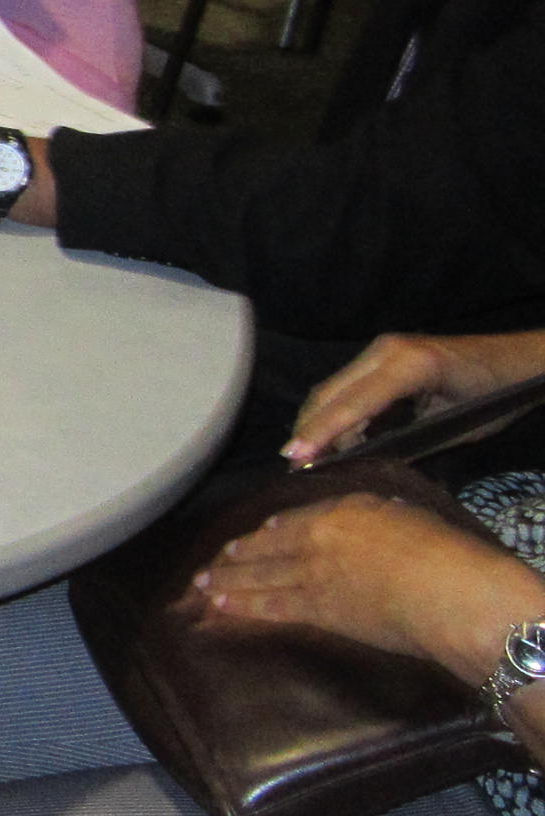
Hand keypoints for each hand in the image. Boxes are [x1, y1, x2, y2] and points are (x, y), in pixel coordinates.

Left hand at [194, 492, 542, 678]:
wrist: (448, 595)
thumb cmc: (442, 552)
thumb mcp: (404, 516)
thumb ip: (371, 516)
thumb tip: (364, 520)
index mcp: (340, 512)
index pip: (295, 520)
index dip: (271, 530)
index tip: (255, 535)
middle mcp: (317, 541)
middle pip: (267, 549)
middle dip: (236, 557)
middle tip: (210, 565)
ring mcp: (314, 577)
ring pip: (262, 578)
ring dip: (229, 582)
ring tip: (203, 587)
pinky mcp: (321, 613)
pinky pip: (275, 608)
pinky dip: (247, 607)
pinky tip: (226, 607)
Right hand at [286, 330, 544, 461]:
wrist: (521, 361)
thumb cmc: (498, 396)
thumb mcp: (457, 428)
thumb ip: (408, 441)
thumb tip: (362, 463)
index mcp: (411, 366)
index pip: (354, 402)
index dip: (322, 431)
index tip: (295, 457)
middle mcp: (387, 351)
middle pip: (331, 392)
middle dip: (308, 428)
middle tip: (293, 465)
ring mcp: (382, 350)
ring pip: (334, 388)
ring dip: (319, 421)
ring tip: (308, 456)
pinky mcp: (383, 356)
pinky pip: (348, 385)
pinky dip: (336, 412)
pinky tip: (333, 438)